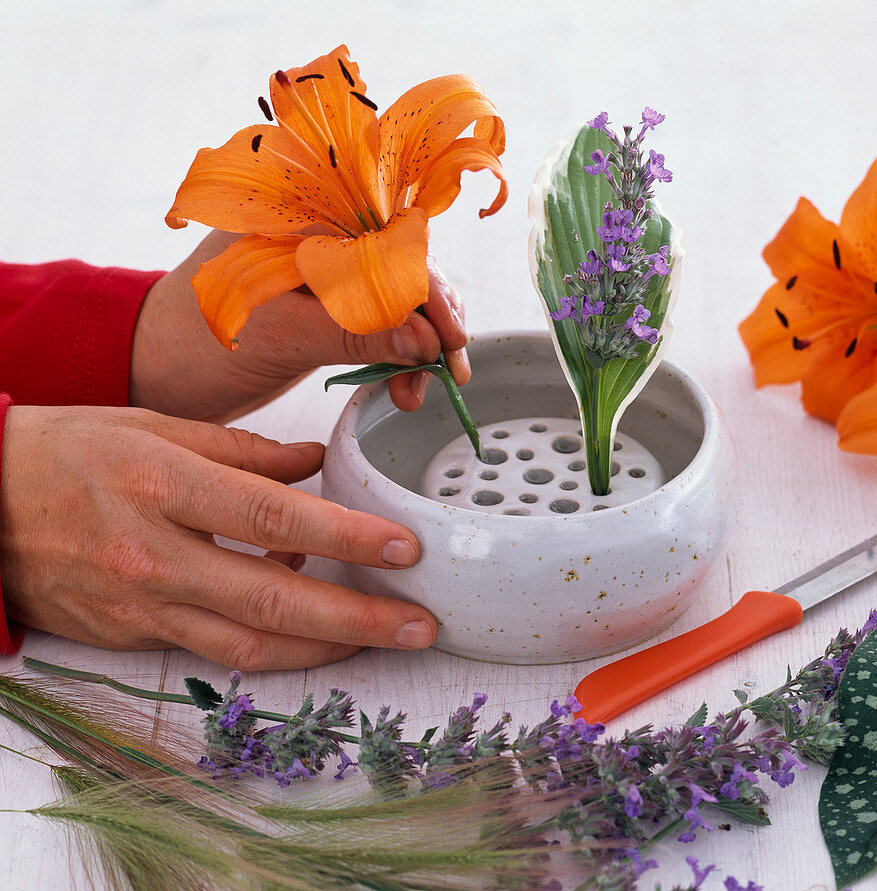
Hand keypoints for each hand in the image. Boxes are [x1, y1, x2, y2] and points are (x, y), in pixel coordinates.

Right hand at [0, 405, 438, 668]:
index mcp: (161, 485)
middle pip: (272, 600)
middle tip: (420, 623)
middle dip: (358, 619)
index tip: (405, 548)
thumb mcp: (154, 426)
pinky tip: (313, 631)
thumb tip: (313, 464)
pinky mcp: (130, 636)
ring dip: (326, 649)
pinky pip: (215, 649)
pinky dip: (271, 644)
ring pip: (248, 644)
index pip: (272, 518)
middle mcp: (152, 555)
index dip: (346, 538)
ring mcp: (139, 605)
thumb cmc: (63, 451)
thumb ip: (242, 451)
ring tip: (383, 640)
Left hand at [130, 230, 470, 422]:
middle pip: (403, 267)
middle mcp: (322, 235)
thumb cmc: (194, 341)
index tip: (450, 337)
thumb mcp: (277, 336)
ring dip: (420, 345)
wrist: (154, 371)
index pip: (388, 239)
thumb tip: (424, 341)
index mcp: (302, 215)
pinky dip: (398, 356)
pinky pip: (381, 324)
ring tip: (417, 392)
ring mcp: (328, 272)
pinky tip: (402, 386)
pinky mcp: (329, 308)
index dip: (427, 287)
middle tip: (450, 370)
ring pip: (399, 300)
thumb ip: (351, 334)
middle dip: (433, 320)